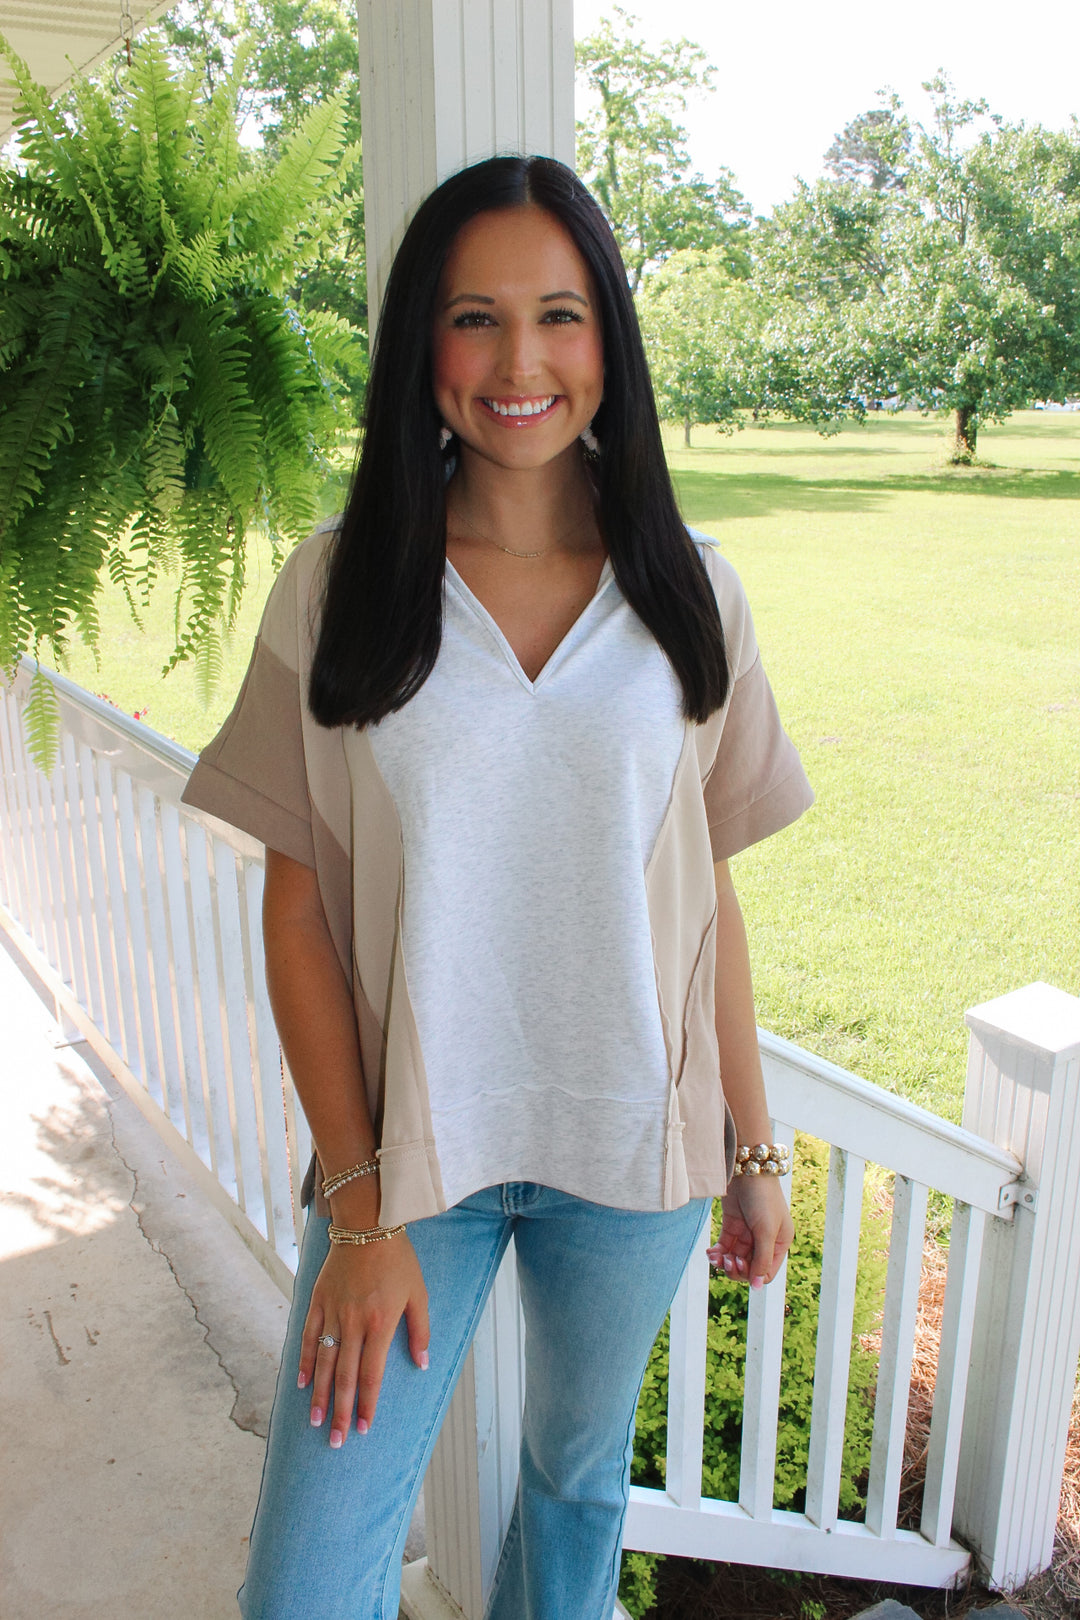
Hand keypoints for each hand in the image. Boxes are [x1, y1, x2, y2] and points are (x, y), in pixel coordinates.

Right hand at [298, 1232, 429, 1447]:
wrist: (368, 1224)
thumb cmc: (399, 1260)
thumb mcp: (419, 1294)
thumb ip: (421, 1331)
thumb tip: (422, 1364)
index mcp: (381, 1324)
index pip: (372, 1376)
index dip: (368, 1405)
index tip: (365, 1429)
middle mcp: (354, 1324)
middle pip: (346, 1378)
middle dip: (342, 1413)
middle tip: (336, 1442)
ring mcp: (333, 1313)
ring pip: (325, 1363)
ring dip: (320, 1396)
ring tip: (317, 1423)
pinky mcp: (317, 1301)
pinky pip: (309, 1338)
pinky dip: (305, 1362)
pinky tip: (303, 1385)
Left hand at [708, 1174, 792, 1289]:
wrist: (746, 1169)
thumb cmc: (763, 1198)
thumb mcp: (766, 1230)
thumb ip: (762, 1259)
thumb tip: (757, 1287)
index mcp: (780, 1244)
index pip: (766, 1272)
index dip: (752, 1274)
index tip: (739, 1264)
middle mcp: (765, 1241)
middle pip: (749, 1268)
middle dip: (736, 1268)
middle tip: (726, 1261)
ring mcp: (747, 1234)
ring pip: (735, 1259)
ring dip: (724, 1262)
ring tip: (715, 1258)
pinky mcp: (732, 1226)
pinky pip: (725, 1247)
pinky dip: (717, 1253)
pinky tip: (710, 1253)